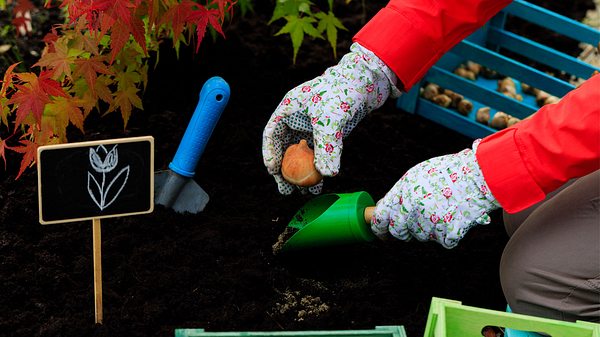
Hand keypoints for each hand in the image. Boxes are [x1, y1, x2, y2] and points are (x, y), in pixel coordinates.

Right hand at [262, 42, 399, 194]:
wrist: (369, 80)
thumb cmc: (345, 90)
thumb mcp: (332, 118)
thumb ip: (327, 146)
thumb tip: (327, 174)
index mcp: (290, 107)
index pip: (272, 133)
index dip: (270, 153)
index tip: (273, 171)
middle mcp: (299, 117)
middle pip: (286, 148)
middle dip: (286, 171)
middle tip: (287, 190)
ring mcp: (313, 125)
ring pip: (303, 154)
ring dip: (304, 173)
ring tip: (307, 193)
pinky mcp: (329, 131)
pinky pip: (320, 153)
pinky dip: (320, 167)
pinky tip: (323, 181)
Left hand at [371, 140, 499, 248]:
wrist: (479, 174)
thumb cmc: (448, 172)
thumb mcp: (416, 175)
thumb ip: (399, 193)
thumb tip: (382, 207)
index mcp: (403, 192)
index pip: (381, 217)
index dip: (378, 228)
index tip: (380, 232)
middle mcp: (414, 208)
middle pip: (398, 232)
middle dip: (404, 231)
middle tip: (414, 223)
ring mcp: (431, 220)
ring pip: (421, 237)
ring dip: (428, 230)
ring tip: (440, 212)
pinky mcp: (448, 231)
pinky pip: (443, 241)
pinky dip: (449, 234)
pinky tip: (453, 219)